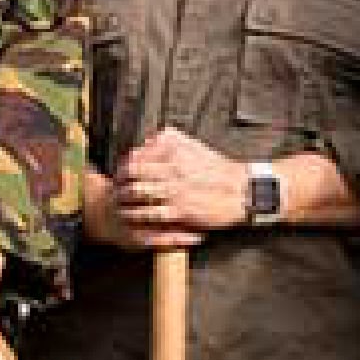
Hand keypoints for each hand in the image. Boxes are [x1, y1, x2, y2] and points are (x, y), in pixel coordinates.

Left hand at [109, 128, 246, 243]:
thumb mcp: (195, 146)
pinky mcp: (180, 209)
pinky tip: (133, 219)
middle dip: (120, 184)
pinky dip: (138, 217)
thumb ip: (170, 141)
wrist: (243, 191)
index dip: (124, 167)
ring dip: (125, 201)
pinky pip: (151, 214)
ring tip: (120, 206)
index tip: (121, 174)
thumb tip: (148, 140)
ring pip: (138, 194)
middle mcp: (171, 167)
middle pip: (132, 174)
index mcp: (174, 150)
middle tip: (116, 191)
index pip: (136, 156)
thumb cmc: (220, 171)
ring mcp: (175, 189)